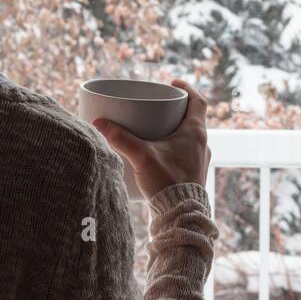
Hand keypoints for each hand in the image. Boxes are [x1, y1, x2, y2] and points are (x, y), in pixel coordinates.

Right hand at [93, 80, 211, 197]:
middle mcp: (202, 145)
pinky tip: (158, 155)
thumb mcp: (142, 156)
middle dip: (175, 110)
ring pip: (189, 137)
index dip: (187, 89)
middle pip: (192, 118)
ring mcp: (199, 161)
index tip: (173, 83)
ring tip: (155, 129)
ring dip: (174, 130)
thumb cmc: (168, 183)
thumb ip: (120, 139)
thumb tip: (98, 123)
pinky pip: (185, 154)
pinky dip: (173, 148)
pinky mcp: (193, 175)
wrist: (181, 216)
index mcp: (195, 133)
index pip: (198, 102)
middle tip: (158, 106)